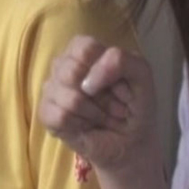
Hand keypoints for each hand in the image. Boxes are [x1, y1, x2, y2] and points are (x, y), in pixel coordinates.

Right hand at [38, 35, 157, 170]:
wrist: (131, 140)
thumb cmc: (135, 103)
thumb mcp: (142, 73)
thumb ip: (121, 61)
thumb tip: (87, 82)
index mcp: (84, 50)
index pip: (83, 48)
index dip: (103, 68)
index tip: (118, 85)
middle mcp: (63, 66)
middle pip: (71, 72)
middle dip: (100, 96)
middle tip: (112, 105)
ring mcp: (52, 90)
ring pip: (69, 98)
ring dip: (94, 113)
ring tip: (101, 116)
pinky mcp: (46, 114)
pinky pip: (60, 117)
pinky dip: (81, 124)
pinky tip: (86, 125)